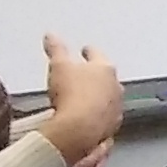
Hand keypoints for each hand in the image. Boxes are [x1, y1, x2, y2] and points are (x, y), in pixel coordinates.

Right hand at [42, 34, 124, 166]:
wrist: (79, 129)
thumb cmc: (72, 96)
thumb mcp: (58, 66)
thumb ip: (55, 49)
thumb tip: (51, 36)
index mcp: (105, 69)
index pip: (97, 55)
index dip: (89, 51)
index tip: (86, 50)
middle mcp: (115, 89)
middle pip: (105, 79)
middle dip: (95, 78)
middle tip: (82, 77)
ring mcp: (115, 110)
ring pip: (107, 101)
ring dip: (96, 100)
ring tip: (81, 102)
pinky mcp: (110, 129)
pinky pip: (104, 121)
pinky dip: (96, 118)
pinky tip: (85, 122)